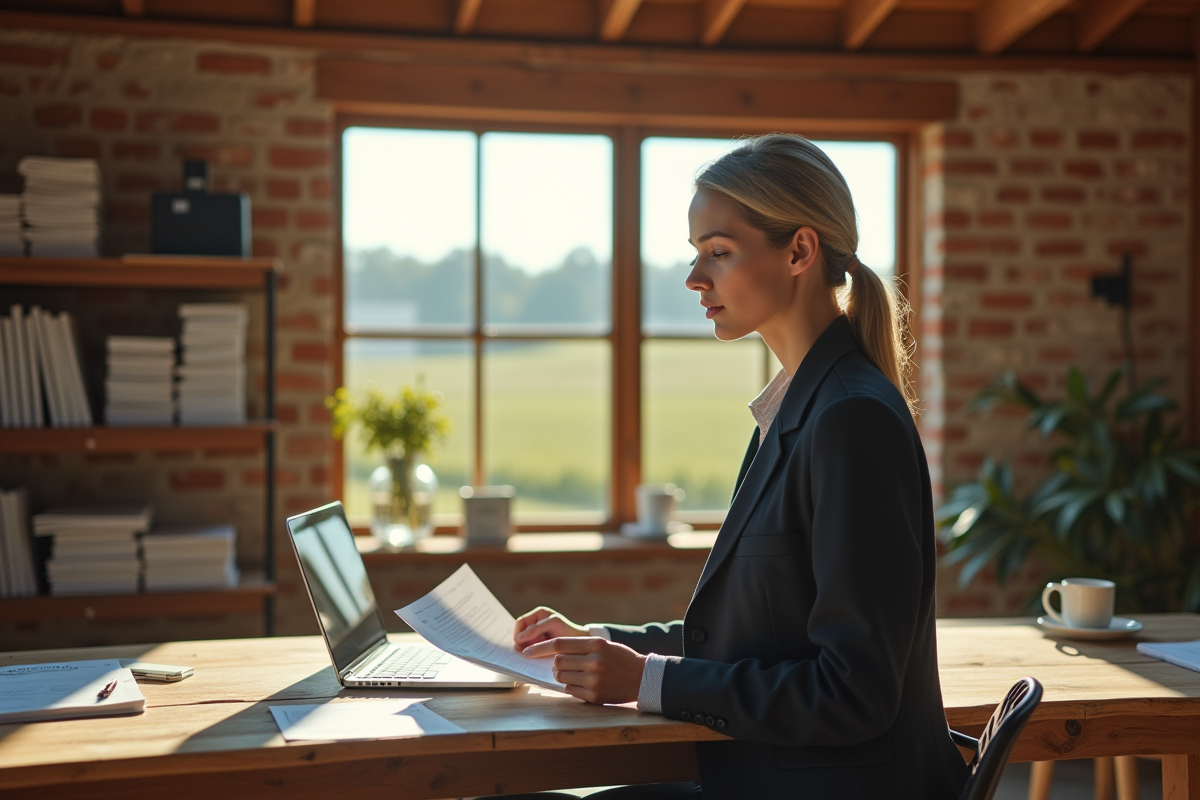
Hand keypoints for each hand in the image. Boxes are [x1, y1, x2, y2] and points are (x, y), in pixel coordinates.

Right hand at [514, 606, 588, 647]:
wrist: (580, 643)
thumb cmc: (568, 631)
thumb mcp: (552, 624)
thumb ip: (535, 629)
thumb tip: (518, 638)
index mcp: (538, 614)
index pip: (520, 623)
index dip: (518, 634)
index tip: (520, 646)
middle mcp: (536, 622)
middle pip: (520, 632)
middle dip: (521, 642)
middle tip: (524, 652)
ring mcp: (537, 634)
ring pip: (523, 641)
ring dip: (525, 647)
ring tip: (532, 652)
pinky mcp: (539, 644)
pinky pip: (529, 647)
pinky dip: (530, 651)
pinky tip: (536, 654)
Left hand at [522, 637, 646, 704]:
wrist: (642, 677)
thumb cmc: (620, 659)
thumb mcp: (603, 645)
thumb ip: (580, 647)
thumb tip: (553, 654)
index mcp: (595, 645)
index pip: (560, 644)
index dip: (540, 647)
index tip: (527, 651)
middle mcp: (594, 662)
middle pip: (557, 662)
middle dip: (555, 664)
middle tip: (561, 665)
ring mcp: (594, 680)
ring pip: (561, 677)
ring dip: (562, 676)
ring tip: (574, 674)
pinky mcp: (594, 696)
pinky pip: (570, 690)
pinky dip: (571, 687)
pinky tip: (583, 684)